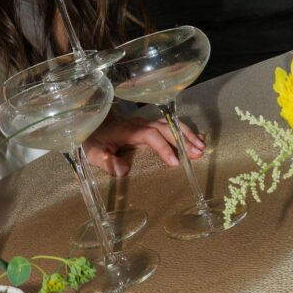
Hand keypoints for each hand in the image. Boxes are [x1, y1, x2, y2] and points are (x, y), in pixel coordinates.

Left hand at [83, 111, 204, 176]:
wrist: (91, 122)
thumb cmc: (93, 139)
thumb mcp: (93, 152)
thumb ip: (106, 161)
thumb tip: (124, 170)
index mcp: (127, 130)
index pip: (150, 135)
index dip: (163, 147)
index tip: (175, 162)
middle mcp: (138, 123)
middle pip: (164, 127)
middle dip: (181, 139)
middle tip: (197, 153)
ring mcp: (144, 122)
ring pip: (169, 124)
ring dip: (186, 134)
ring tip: (201, 147)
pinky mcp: (148, 124)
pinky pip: (168, 124)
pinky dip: (183, 130)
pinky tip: (197, 138)